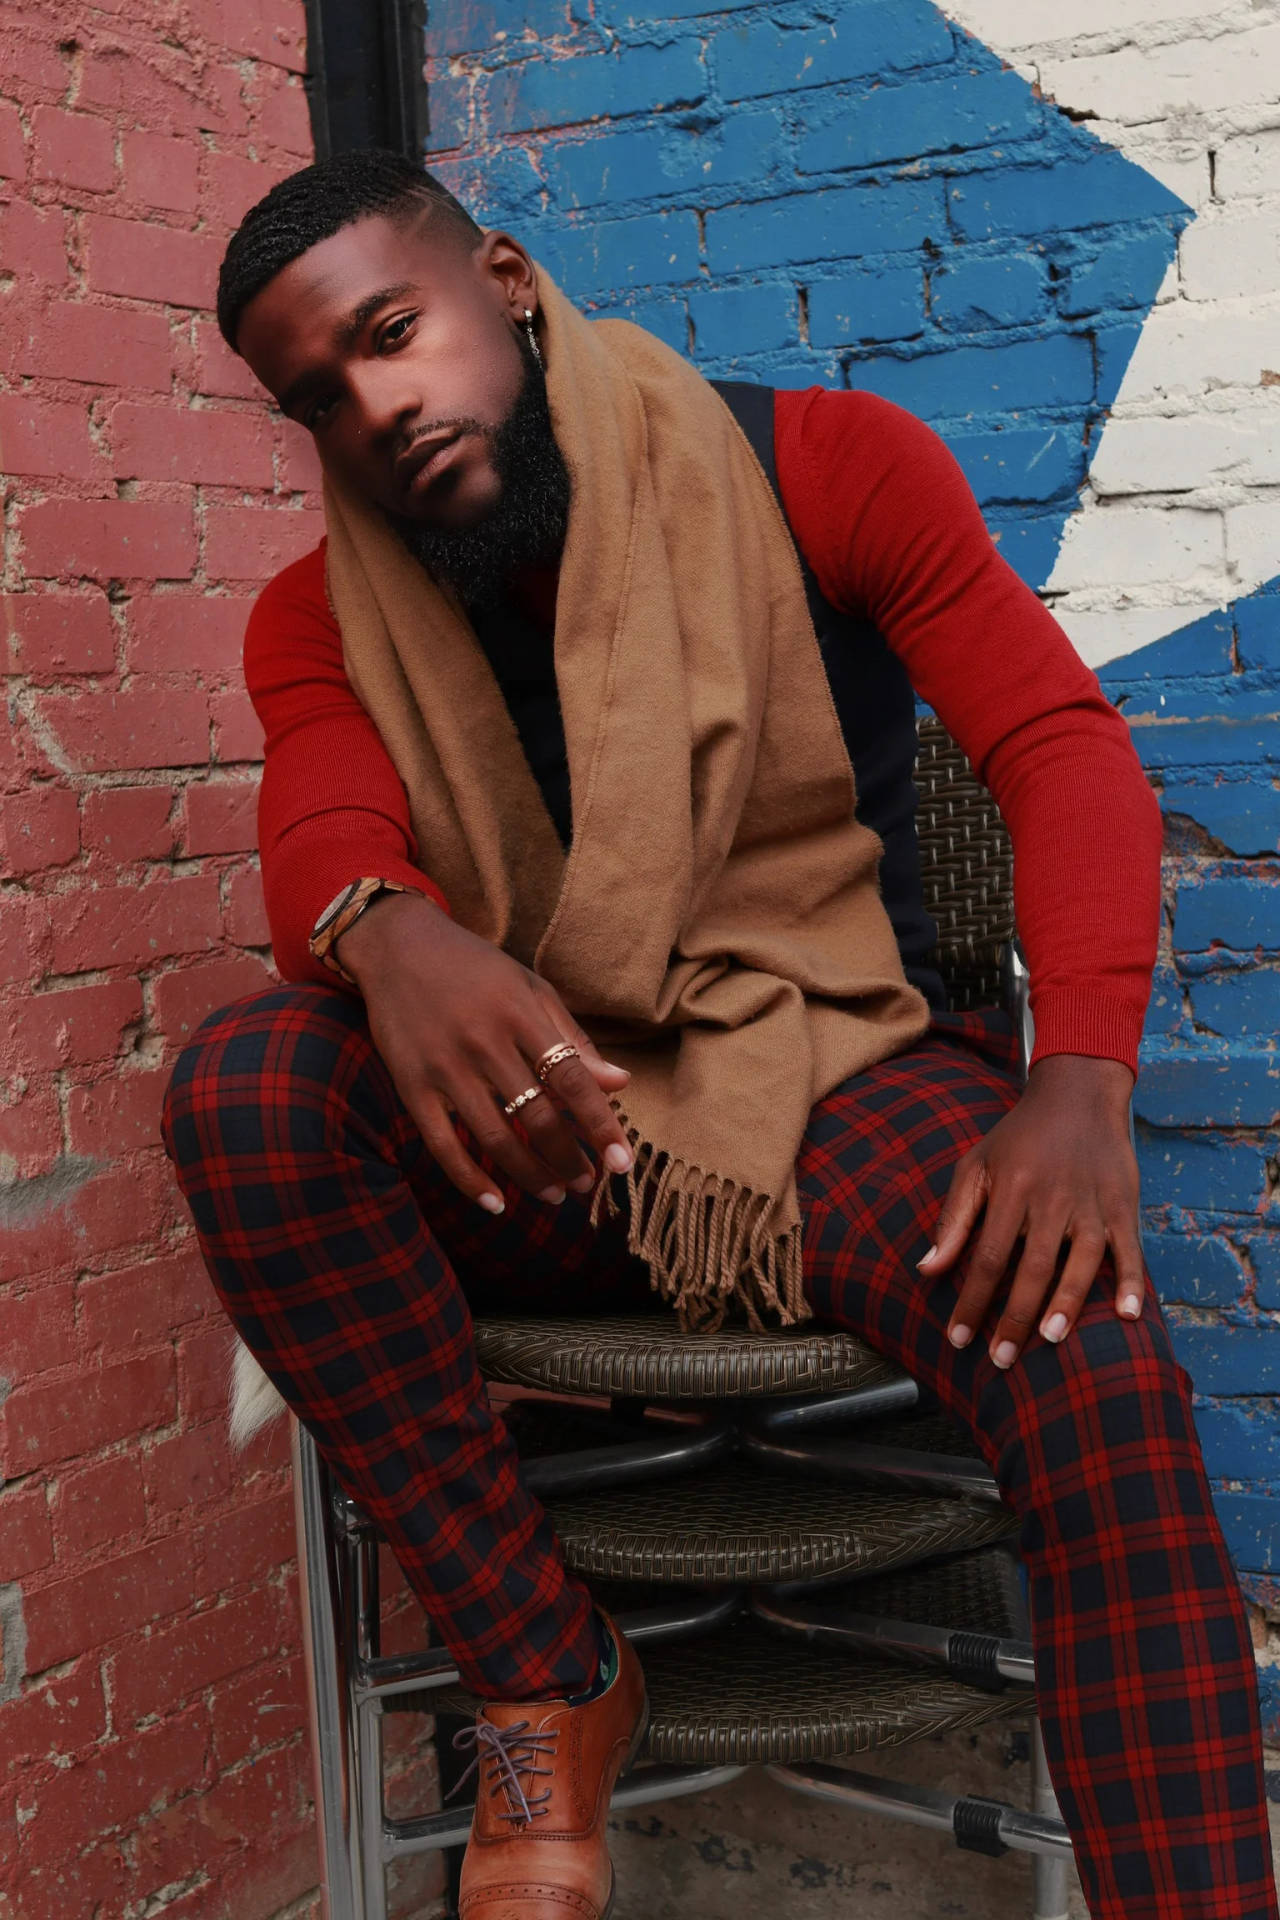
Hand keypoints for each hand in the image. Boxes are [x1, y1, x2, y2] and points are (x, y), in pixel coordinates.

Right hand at [336, 891, 633, 1213]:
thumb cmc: (476, 970)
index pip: (573, 1080)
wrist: (397, 946)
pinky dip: (470, 1181)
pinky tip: (496, 1203)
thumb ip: (574, 1039)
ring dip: (530, 1175)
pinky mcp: (410, 1084)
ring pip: (495, 1138)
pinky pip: (442, 1145)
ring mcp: (444, 1065)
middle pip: (537, 1116)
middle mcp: (484, 1040)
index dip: (600, 1125)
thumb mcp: (531, 990)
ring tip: (553, 1194)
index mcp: (521, 1013)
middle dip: (568, 1158)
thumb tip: (622, 1083)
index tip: (621, 1161)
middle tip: (587, 1183)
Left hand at [918, 1053, 1142, 1368]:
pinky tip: (1127, 1315)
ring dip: (1067, 1302)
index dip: (972, 1300)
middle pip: (1032, 1267)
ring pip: (1081, 1261)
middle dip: (1014, 1317)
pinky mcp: (1123, 1204)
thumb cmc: (1019, 1136)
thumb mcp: (977, 1165)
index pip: (988, 1256)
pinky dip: (1132, 1282)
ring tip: (1050, 1339)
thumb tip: (927, 1268)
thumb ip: (954, 1218)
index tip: (958, 1337)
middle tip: (1001, 1359)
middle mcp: (1052, 1198)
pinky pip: (1129, 1249)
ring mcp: (1092, 1203)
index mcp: (1011, 1188)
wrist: (1078, 1093)